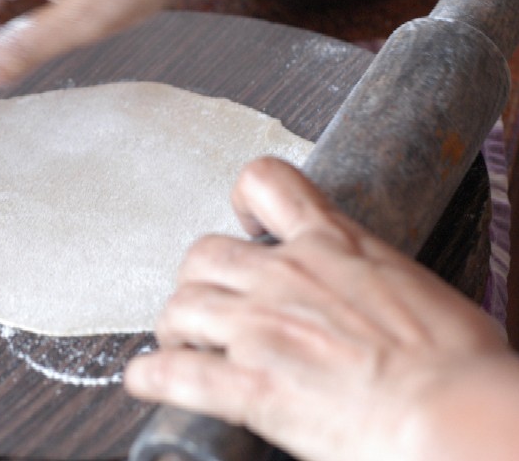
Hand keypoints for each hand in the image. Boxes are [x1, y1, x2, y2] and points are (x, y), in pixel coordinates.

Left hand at [125, 157, 510, 460]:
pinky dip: (151, 376)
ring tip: (182, 343)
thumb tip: (368, 292)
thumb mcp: (414, 289)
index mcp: (331, 246)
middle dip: (199, 279)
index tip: (243, 225)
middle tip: (209, 303)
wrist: (454, 417)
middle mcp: (285, 277)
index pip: (265, 184)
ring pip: (179, 305)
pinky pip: (175, 373)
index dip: (241, 201)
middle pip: (203, 253)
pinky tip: (145, 380)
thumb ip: (370, 277)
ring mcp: (260, 329)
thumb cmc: (456, 363)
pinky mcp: (248, 385)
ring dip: (174, 326)